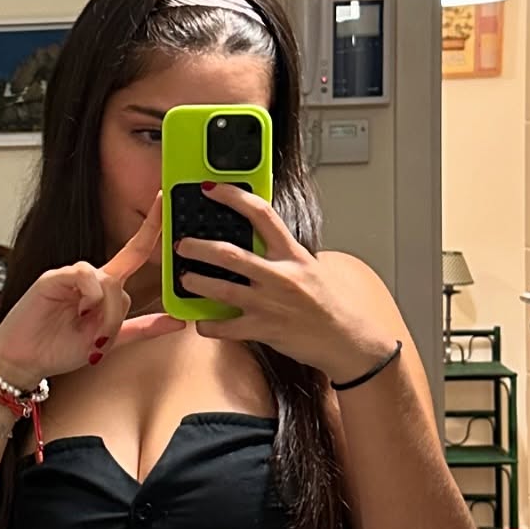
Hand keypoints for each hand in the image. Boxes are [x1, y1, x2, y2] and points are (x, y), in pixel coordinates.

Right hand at [0, 192, 184, 385]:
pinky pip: (84, 275)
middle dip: (117, 315)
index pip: (134, 252)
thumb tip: (179, 322)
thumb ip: (143, 329)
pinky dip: (90, 295)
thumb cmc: (60, 348)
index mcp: (104, 289)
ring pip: (107, 281)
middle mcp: (90, 279)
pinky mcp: (53, 277)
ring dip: (105, 313)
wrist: (26, 360)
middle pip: (122, 281)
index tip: (164, 199)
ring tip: (89, 334)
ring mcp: (71, 276)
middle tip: (101, 339)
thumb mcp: (111, 342)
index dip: (151, 228)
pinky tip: (80, 311)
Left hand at [174, 184, 398, 382]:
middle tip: (182, 244)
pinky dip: (208, 325)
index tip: (212, 189)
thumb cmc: (329, 303)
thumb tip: (257, 239)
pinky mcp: (264, 329)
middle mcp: (279, 275)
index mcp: (292, 254)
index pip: (261, 214)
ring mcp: (270, 303)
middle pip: (230, 254)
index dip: (233, 197)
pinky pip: (226, 328)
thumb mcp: (310, 267)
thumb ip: (283, 254)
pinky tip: (201, 322)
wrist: (347, 339)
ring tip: (184, 278)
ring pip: (222, 289)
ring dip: (196, 282)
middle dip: (199, 247)